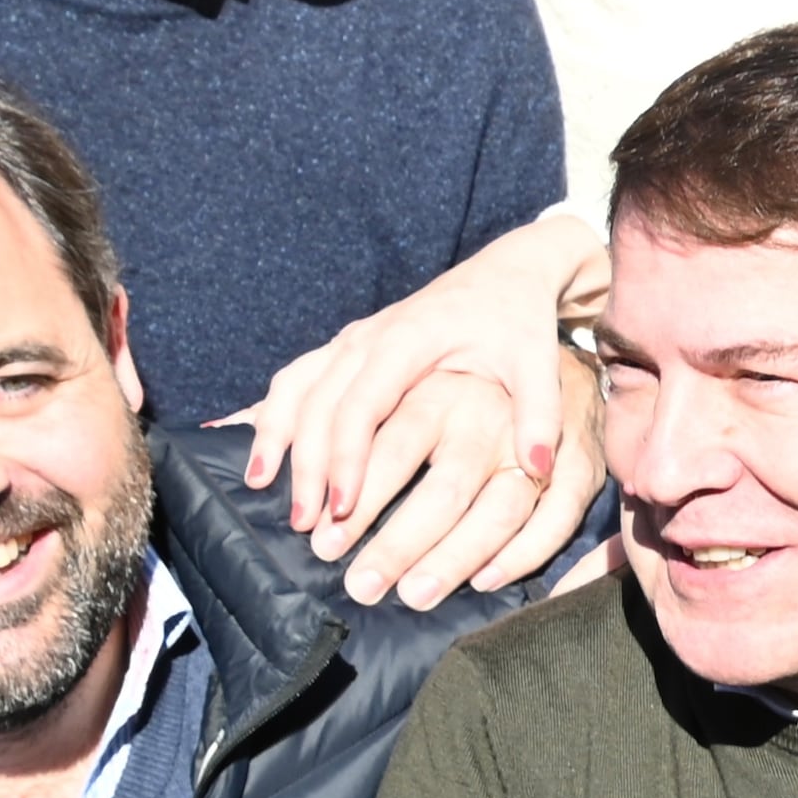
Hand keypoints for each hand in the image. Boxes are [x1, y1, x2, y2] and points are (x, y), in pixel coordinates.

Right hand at [222, 216, 607, 606]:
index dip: (348, 459)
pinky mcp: (347, 347)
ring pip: (297, 389)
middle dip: (307, 465)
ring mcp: (353, 340)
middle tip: (306, 524)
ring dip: (276, 438)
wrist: (506, 273)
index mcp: (409, 340)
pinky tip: (258, 450)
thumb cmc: (518, 320)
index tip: (345, 508)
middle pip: (320, 405)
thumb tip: (540, 470)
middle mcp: (370, 336)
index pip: (363, 406)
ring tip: (261, 489)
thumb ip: (538, 415)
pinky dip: (271, 413)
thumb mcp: (536, 362)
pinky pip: (297, 379)